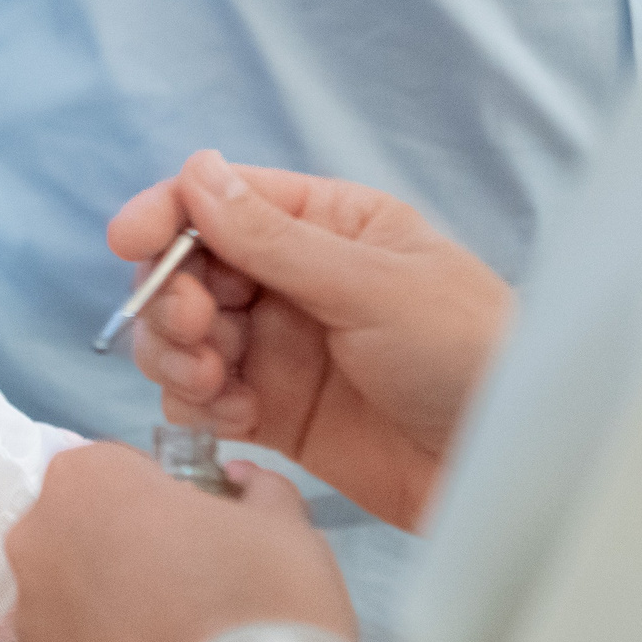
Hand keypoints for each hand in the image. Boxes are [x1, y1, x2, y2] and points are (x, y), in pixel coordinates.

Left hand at [7, 442, 355, 641]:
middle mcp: (37, 544)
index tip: (203, 531)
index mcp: (83, 482)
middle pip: (87, 533)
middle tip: (197, 588)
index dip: (166, 497)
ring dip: (119, 613)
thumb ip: (255, 489)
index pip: (119, 470)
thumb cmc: (264, 601)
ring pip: (79, 602)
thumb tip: (241, 482)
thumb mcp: (282, 523)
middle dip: (131, 552)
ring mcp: (33, 624)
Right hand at [111, 150, 512, 530]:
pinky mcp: (274, 413)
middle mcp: (295, 280)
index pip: (225, 200)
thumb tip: (198, 173)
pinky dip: (196, 404)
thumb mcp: (373, 287)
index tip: (130, 241)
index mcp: (329, 225)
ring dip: (176, 354)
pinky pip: (202, 397)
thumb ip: (276, 239)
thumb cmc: (472, 354)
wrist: (511, 467)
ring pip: (185, 336)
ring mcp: (281, 348)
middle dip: (174, 298)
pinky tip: (232, 417)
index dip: (169, 215)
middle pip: (190, 270)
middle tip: (196, 333)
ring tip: (210, 382)